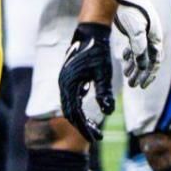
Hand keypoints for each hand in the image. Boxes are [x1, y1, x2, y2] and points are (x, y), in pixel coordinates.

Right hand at [57, 21, 114, 142]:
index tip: (96, 138)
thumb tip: (107, 112)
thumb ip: (104, 93)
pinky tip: (89, 113)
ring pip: (70, 106)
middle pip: (70, 112)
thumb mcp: (104, 73)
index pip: (75, 113)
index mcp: (69, 84)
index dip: (85, 127)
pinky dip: (79, 108)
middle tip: (96, 137)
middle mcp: (63, 84)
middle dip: (82, 126)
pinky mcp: (68, 78)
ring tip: (93, 128)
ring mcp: (64, 81)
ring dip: (80, 118)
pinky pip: (71, 98)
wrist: (90, 32)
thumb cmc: (98, 52)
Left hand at [114, 0, 162, 89]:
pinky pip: (135, 46)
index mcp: (155, 37)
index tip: (142, 85)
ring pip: (141, 54)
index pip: (155, 61)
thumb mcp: (136, 29)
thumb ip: (140, 47)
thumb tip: (143, 65)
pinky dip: (131, 54)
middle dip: (141, 73)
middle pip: (148, 60)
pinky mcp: (134, 29)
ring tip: (127, 76)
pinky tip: (125, 60)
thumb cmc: (132, 9)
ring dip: (135, 66)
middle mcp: (151, 36)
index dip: (149, 74)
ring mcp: (143, 33)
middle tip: (132, 84)